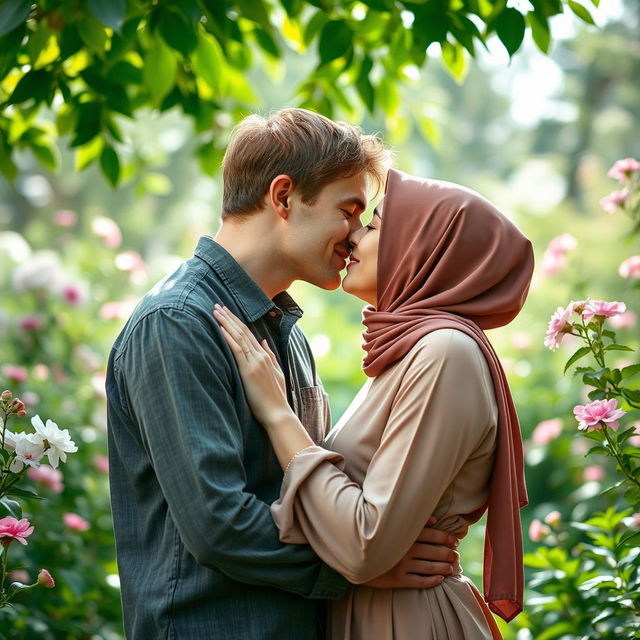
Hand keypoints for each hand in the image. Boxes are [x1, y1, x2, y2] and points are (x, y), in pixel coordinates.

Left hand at [213, 305, 289, 425]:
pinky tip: (220, 329)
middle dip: (229, 317)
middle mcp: (261, 356)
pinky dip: (228, 338)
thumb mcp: (277, 373)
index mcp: (266, 356)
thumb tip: (263, 341)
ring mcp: (255, 362)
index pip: (249, 334)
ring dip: (226, 323)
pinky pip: (237, 350)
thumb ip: (270, 356)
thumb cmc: (276, 398)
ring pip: (239, 337)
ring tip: (216, 311)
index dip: (237, 322)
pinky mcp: (248, 371)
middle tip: (217, 305)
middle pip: (242, 331)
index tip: (227, 312)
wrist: (278, 413)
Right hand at [363, 518, 459, 588]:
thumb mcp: (393, 527)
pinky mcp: (397, 580)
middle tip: (456, 555)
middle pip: (433, 552)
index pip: (431, 535)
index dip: (446, 538)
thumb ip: (414, 523)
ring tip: (451, 567)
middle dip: (448, 553)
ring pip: (429, 567)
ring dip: (444, 567)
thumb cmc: (379, 539)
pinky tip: (441, 579)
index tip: (455, 541)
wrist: (359, 558)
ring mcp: (400, 566)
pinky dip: (432, 580)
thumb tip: (435, 520)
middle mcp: (404, 550)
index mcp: (404, 535)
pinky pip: (420, 582)